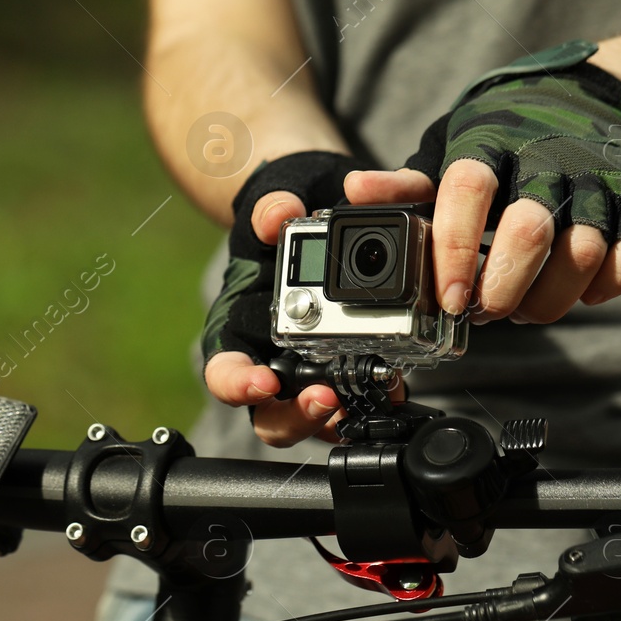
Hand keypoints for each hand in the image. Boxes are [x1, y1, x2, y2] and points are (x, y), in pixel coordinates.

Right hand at [202, 151, 370, 446]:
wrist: (318, 216)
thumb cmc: (284, 218)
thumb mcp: (274, 201)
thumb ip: (271, 206)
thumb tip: (277, 216)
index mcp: (239, 329)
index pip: (224, 371)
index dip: (237, 384)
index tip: (263, 382)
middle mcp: (270, 360)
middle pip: (271, 415)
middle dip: (298, 415)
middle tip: (327, 397)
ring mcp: (309, 371)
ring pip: (318, 419)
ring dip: (343, 417)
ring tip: (374, 395)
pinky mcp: (347, 369)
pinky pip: (357, 401)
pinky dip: (375, 399)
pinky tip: (397, 386)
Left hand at [363, 40, 620, 324]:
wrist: (587, 102)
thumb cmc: (504, 143)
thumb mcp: (448, 153)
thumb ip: (406, 185)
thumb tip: (355, 192)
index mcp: (491, 142)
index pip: (468, 190)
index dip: (455, 249)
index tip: (448, 298)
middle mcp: (551, 155)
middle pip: (530, 229)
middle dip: (503, 287)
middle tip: (486, 310)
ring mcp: (602, 177)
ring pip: (584, 252)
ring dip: (549, 299)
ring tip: (524, 308)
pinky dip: (602, 289)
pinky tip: (576, 291)